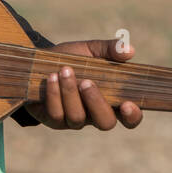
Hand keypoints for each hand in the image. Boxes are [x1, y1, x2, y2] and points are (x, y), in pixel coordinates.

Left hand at [25, 38, 143, 129]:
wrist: (38, 62)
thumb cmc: (71, 58)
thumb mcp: (90, 50)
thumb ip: (110, 49)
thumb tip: (130, 50)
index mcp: (111, 100)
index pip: (130, 117)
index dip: (132, 116)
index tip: (127, 103)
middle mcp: (95, 115)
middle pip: (105, 123)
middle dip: (97, 102)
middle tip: (86, 82)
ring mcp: (74, 120)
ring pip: (77, 117)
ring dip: (70, 93)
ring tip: (64, 71)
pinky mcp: (54, 120)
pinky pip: (56, 114)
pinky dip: (54, 94)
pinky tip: (51, 77)